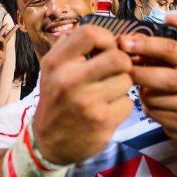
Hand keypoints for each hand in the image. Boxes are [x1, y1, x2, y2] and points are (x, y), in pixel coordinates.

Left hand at [0, 23, 15, 78]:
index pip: (0, 34)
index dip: (3, 29)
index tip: (7, 23)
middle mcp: (0, 46)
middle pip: (7, 37)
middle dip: (12, 31)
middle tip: (17, 25)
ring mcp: (2, 51)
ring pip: (3, 43)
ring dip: (0, 39)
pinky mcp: (2, 57)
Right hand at [31, 25, 133, 165]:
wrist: (48, 142)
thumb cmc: (56, 98)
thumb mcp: (53, 69)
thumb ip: (73, 48)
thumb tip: (106, 33)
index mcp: (56, 63)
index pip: (90, 33)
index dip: (106, 39)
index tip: (106, 49)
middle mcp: (70, 81)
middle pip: (118, 57)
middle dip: (122, 63)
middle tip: (115, 71)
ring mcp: (88, 103)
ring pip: (126, 80)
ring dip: (122, 85)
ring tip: (107, 93)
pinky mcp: (103, 122)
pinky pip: (128, 103)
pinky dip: (121, 106)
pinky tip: (108, 110)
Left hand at [118, 15, 176, 141]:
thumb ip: (174, 37)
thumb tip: (169, 16)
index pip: (171, 49)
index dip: (145, 45)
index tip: (122, 42)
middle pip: (164, 78)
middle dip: (139, 74)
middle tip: (122, 71)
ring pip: (156, 98)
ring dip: (142, 94)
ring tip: (143, 89)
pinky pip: (155, 114)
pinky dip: (147, 109)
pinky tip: (151, 105)